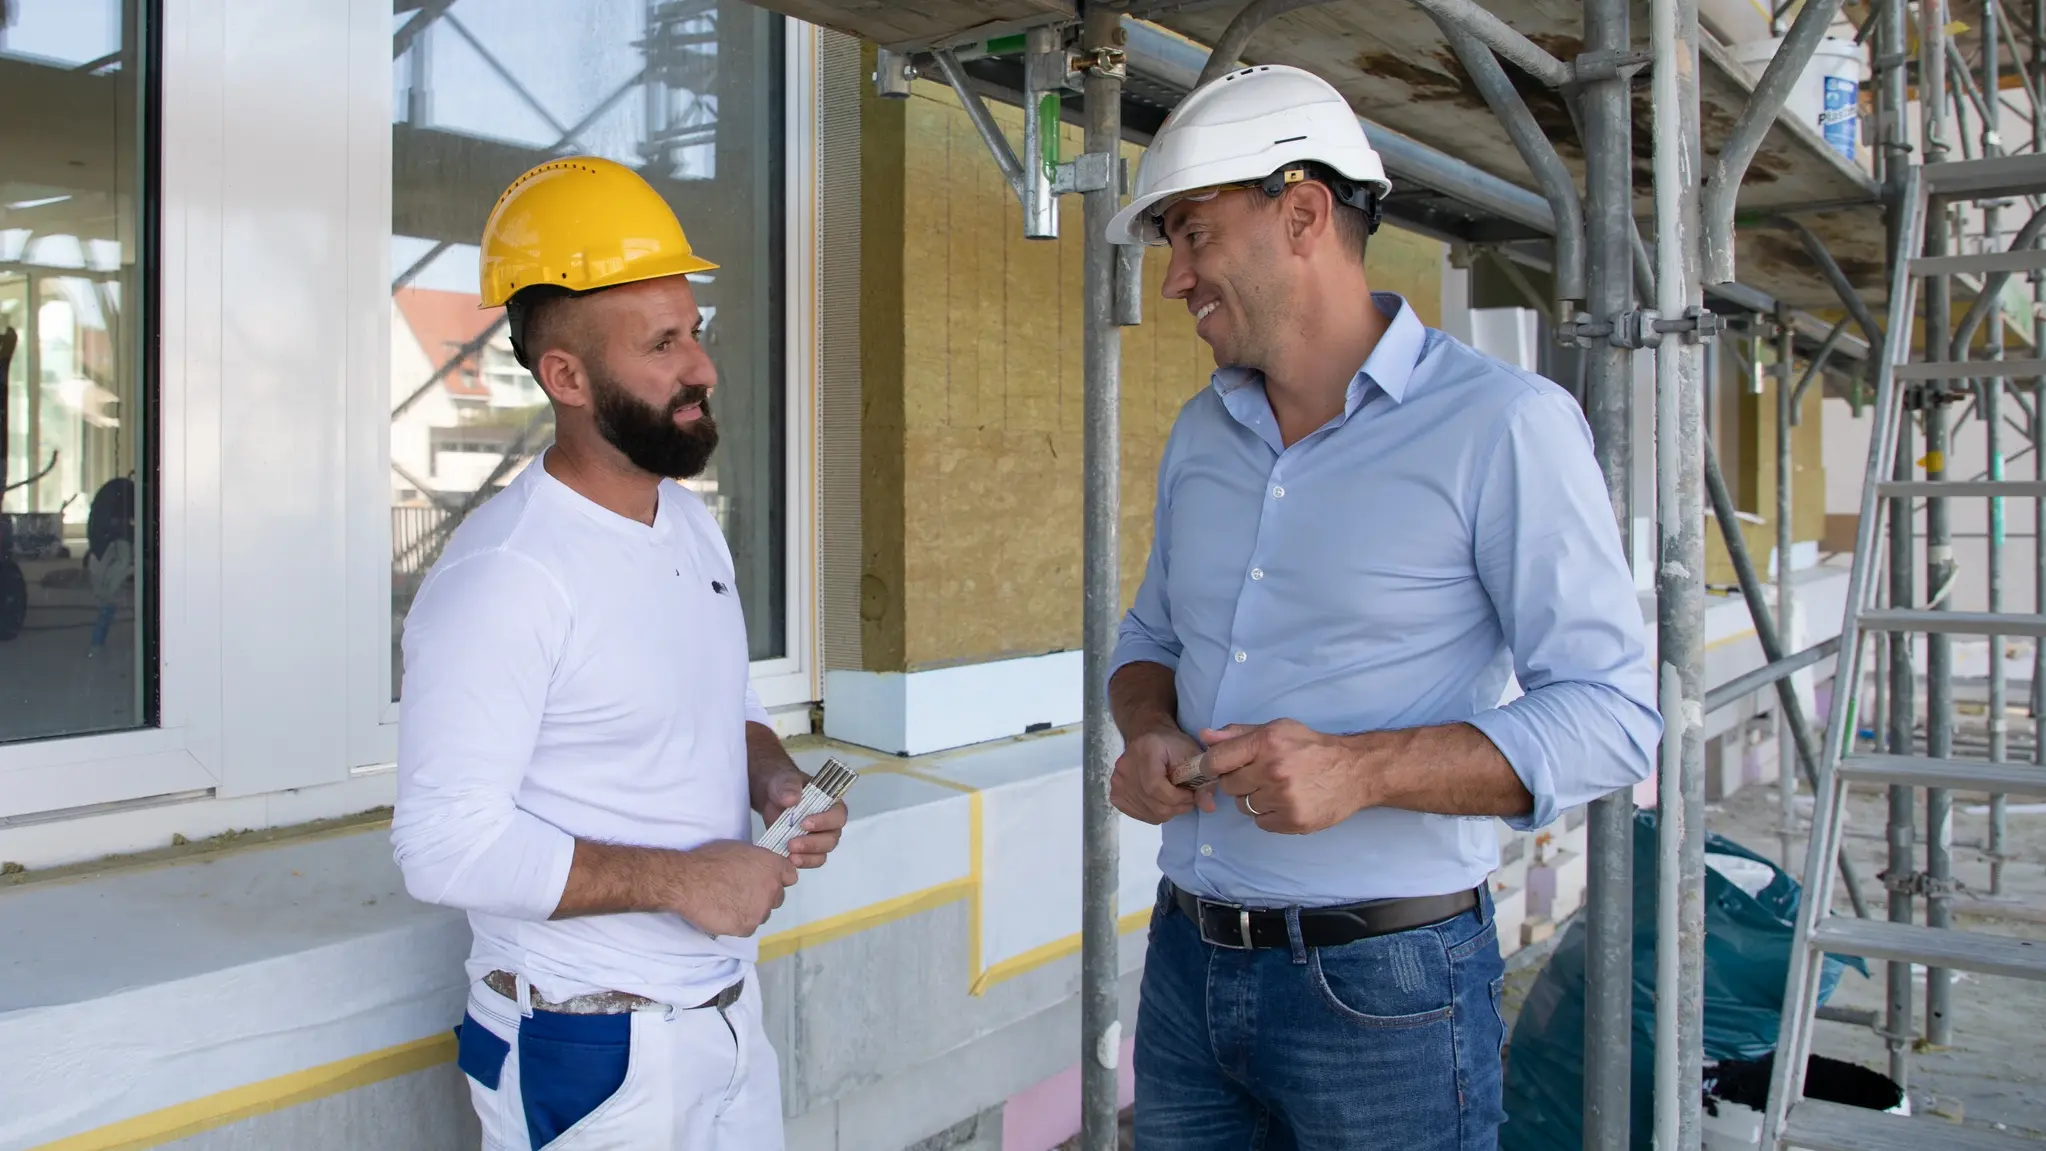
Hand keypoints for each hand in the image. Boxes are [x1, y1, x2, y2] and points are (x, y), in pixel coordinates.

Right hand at [673, 840, 798, 936]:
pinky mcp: (747, 927)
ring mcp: (761, 911)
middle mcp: (772, 889)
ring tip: (728, 902)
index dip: (777, 879)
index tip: (766, 881)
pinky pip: (747, 927)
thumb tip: (760, 869)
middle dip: (764, 896)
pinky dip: (737, 922)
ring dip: (751, 911)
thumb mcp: (740, 849)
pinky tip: (723, 913)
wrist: (689, 881)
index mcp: (773, 866)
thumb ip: (758, 861)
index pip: (790, 876)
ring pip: (762, 914)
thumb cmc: (710, 860)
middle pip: (777, 898)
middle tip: (742, 893)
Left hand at [759, 767, 848, 868]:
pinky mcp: (808, 849)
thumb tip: (792, 799)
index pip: (838, 815)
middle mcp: (830, 823)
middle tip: (792, 843)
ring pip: (823, 852)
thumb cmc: (784, 785)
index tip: (804, 823)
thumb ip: (789, 786)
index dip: (824, 822)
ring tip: (789, 854)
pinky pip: (812, 860)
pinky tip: (789, 860)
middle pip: (831, 838)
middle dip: (813, 843)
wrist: (771, 796)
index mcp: (831, 803)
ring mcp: (819, 838)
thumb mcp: (784, 780)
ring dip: (808, 855)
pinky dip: (803, 862)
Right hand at [1111, 724, 1211, 824]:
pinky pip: (1141, 815)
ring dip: (1169, 810)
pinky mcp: (1116, 794)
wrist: (1149, 738)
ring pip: (1150, 812)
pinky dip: (1156, 813)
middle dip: (1177, 806)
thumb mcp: (1193, 755)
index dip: (1177, 797)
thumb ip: (1203, 780)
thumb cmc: (1173, 745)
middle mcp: (1125, 767)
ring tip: (1175, 796)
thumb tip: (1209, 808)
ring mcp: (1117, 782)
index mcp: (1144, 751)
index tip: (1191, 794)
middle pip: (1154, 803)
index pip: (1156, 786)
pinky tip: (1161, 799)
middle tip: (1188, 797)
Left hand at [1200, 719, 1369, 834]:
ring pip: (1244, 806)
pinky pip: (1261, 822)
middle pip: (1229, 786)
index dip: (1209, 766)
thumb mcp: (1277, 729)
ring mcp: (1283, 798)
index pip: (1217, 760)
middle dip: (1238, 781)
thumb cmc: (1312, 747)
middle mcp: (1273, 771)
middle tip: (1258, 776)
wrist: (1354, 771)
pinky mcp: (1293, 821)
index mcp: (1266, 743)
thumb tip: (1205, 736)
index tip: (1213, 769)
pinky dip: (1268, 814)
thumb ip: (1239, 734)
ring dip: (1254, 799)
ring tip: (1276, 788)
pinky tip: (1285, 802)